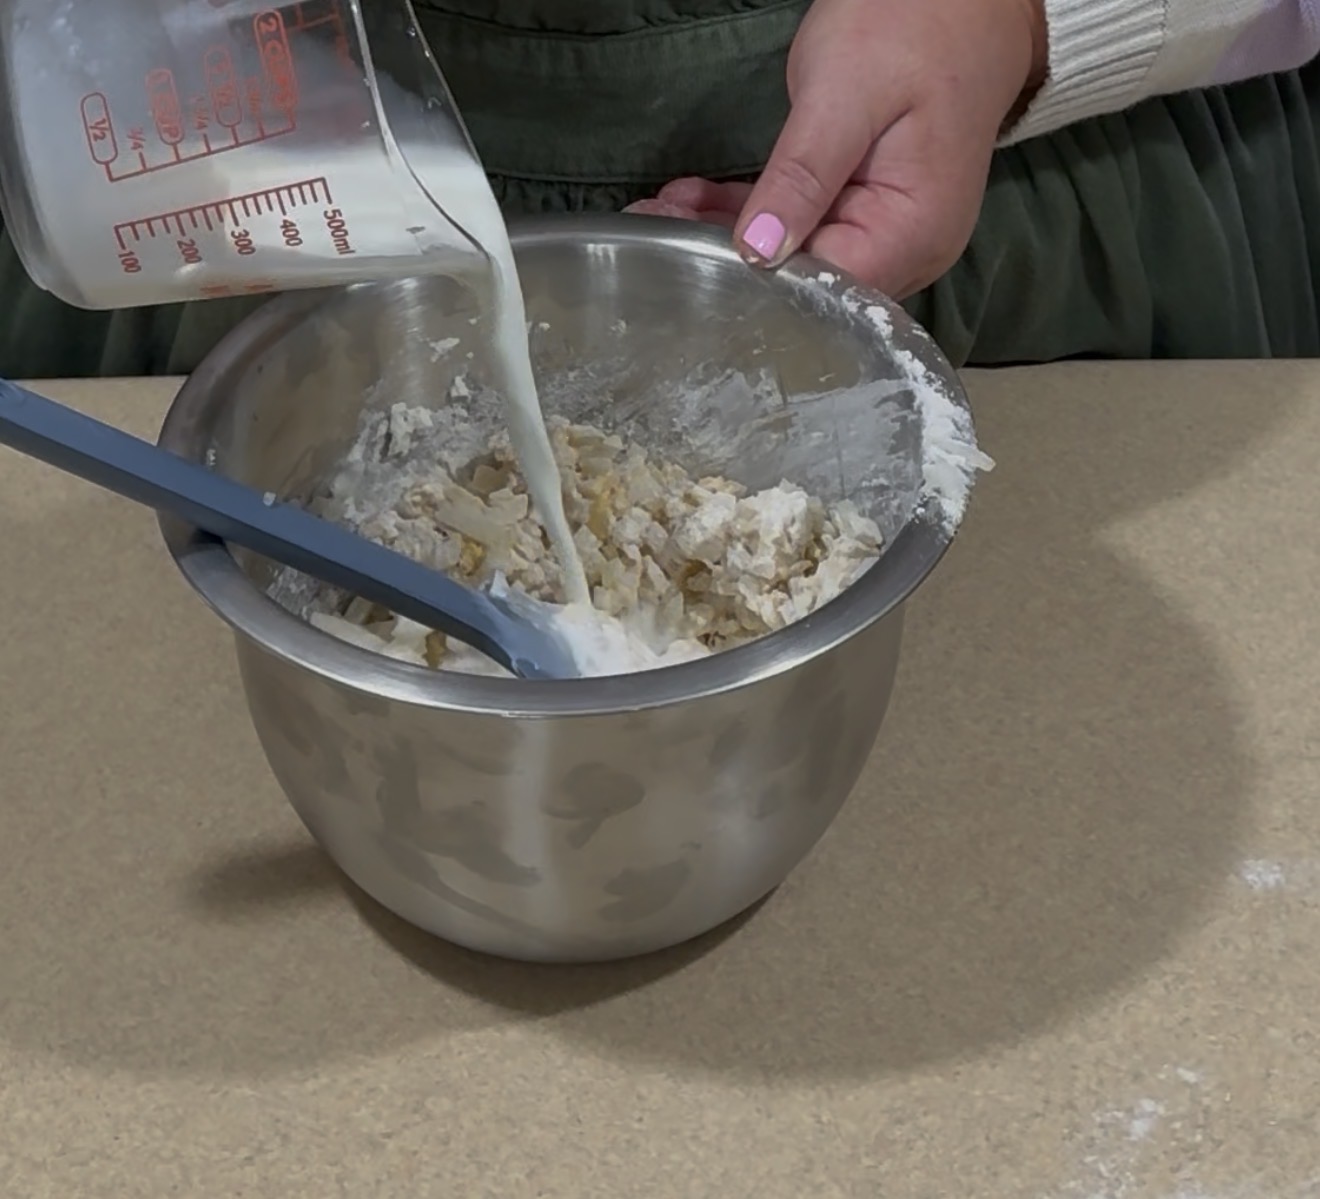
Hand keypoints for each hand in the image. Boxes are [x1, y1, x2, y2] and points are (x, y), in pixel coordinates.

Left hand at [627, 0, 1046, 297]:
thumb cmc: (915, 25)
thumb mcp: (846, 91)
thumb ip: (804, 175)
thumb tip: (759, 251)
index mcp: (912, 233)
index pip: (821, 287)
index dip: (751, 278)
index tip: (682, 252)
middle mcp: (909, 251)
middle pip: (808, 279)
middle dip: (730, 260)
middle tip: (655, 226)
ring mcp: (892, 234)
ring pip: (800, 255)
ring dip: (731, 235)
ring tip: (664, 209)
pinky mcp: (871, 212)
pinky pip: (807, 227)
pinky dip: (756, 214)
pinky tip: (698, 199)